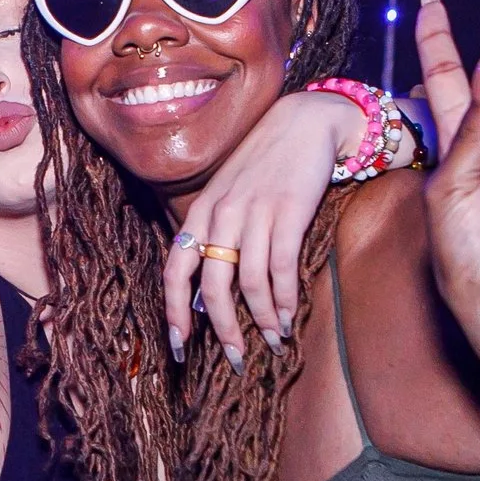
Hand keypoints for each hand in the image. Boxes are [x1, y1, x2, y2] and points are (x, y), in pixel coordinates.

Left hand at [164, 90, 362, 366]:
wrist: (304, 122)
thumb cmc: (264, 163)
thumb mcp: (227, 193)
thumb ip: (214, 233)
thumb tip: (209, 291)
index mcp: (200, 212)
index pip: (174, 271)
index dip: (174, 313)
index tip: (180, 348)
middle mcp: (221, 214)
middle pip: (211, 286)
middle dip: (223, 330)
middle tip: (235, 358)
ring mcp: (254, 213)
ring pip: (249, 283)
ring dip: (261, 320)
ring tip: (273, 342)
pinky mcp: (288, 212)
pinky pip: (281, 268)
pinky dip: (285, 299)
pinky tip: (289, 317)